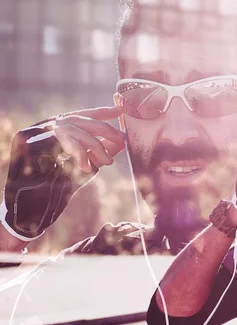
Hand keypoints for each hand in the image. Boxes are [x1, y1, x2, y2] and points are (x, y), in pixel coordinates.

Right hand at [0, 106, 124, 239]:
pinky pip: (61, 140)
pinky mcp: (29, 144)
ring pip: (72, 129)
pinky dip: (78, 152)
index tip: (119, 110)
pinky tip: (86, 167)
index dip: (99, 112)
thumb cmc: (54, 192)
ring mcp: (32, 136)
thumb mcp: (82, 169)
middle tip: (122, 140)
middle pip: (77, 119)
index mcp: (51, 133)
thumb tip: (120, 142)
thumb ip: (98, 154)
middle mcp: (39, 130)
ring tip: (106, 161)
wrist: (27, 214)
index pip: (77, 116)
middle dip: (103, 129)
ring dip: (94, 145)